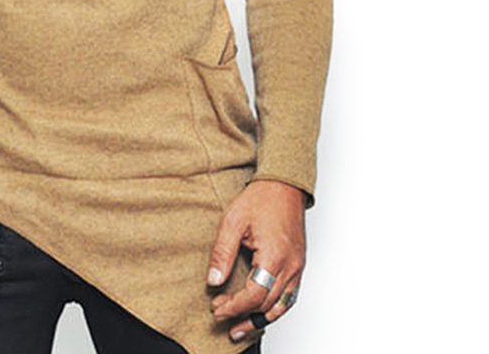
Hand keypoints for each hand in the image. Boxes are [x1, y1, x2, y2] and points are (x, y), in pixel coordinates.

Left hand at [206, 179, 306, 342]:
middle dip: (243, 314)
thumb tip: (213, 281)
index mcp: (274, 256)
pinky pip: (289, 296)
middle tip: (221, 316)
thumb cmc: (261, 198)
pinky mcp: (298, 264)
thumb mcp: (233, 221)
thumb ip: (222, 253)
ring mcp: (297, 267)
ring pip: (281, 305)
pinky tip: (262, 313)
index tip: (216, 309)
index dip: (234, 306)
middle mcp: (290, 266)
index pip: (254, 295)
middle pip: (267, 304)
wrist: (284, 185)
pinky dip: (275, 309)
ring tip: (241, 328)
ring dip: (260, 319)